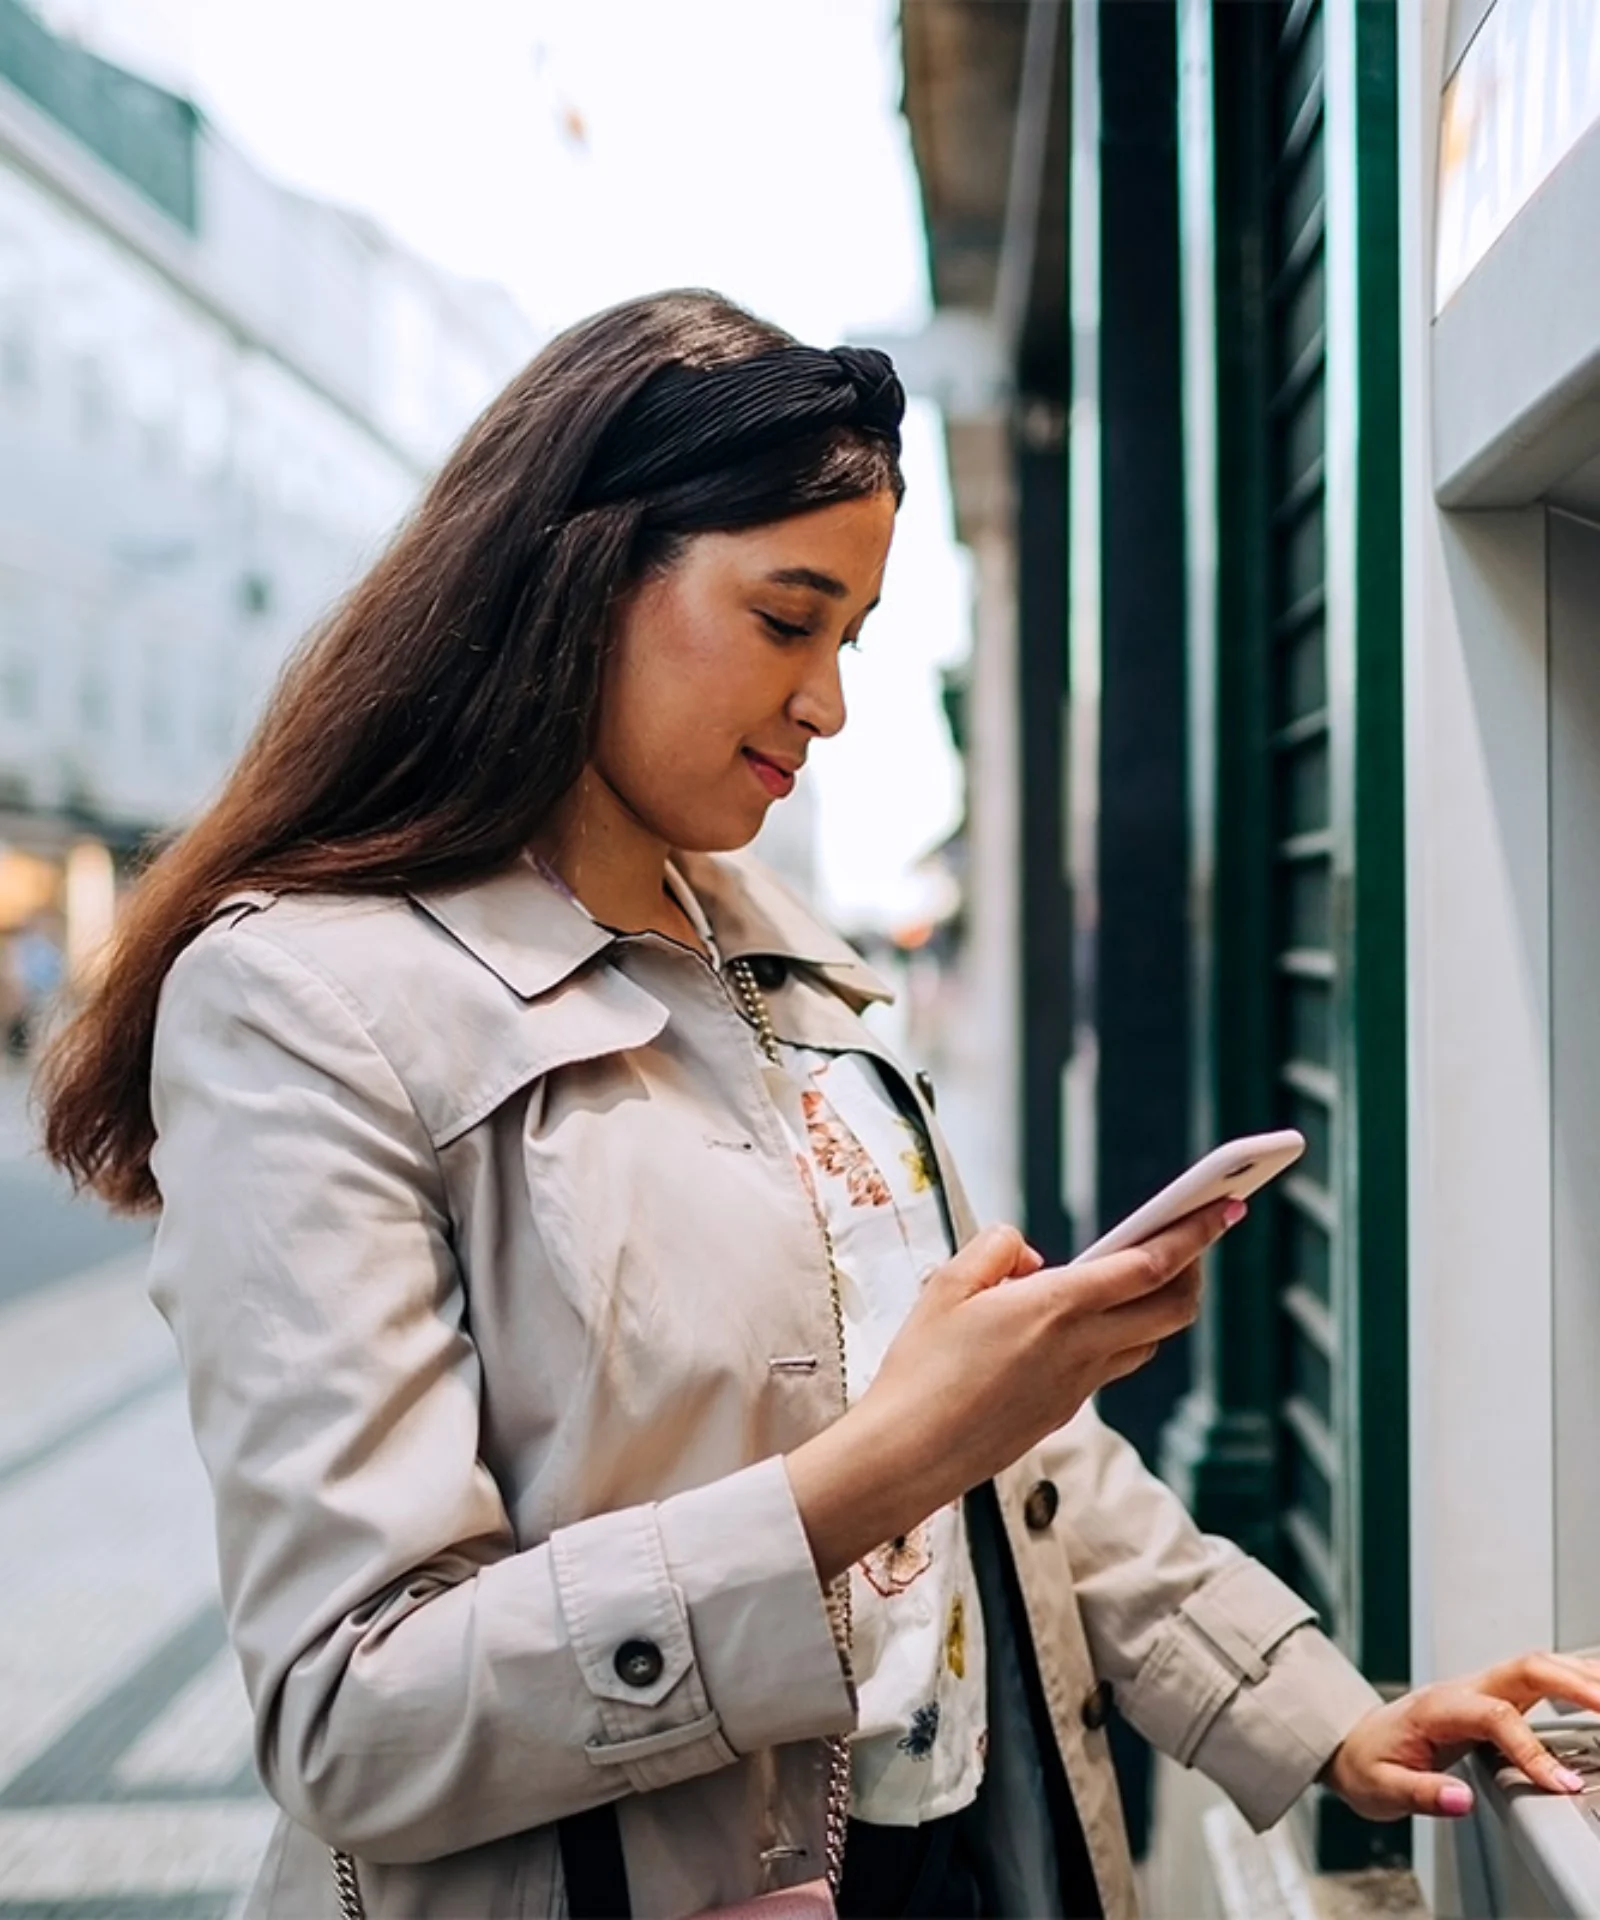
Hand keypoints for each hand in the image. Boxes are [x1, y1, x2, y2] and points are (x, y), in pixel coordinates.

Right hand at [787, 1201, 1242, 1580]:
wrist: (908, 1454)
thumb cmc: (921, 1367)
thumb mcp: (948, 1285)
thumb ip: (996, 1249)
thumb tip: (1031, 1256)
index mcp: (1056, 1307)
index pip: (1151, 1264)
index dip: (1195, 1233)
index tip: (1224, 1207)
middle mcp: (1081, 1349)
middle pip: (1173, 1310)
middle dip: (1192, 1271)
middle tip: (1187, 1242)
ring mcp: (1077, 1387)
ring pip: (1146, 1341)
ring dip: (1155, 1308)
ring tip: (1135, 1278)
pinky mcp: (1063, 1412)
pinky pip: (1108, 1367)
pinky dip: (1112, 1337)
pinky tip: (1077, 1325)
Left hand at [1323, 1652, 1599, 1818]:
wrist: (1351, 1745)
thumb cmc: (1367, 1764)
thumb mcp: (1380, 1787)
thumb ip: (1421, 1793)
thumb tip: (1460, 1801)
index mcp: (1437, 1707)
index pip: (1495, 1716)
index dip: (1531, 1749)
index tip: (1560, 1784)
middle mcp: (1461, 1689)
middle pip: (1526, 1668)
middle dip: (1574, 1684)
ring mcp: (1479, 1688)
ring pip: (1538, 1666)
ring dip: (1580, 1675)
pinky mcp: (1493, 1697)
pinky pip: (1539, 1679)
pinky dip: (1573, 1679)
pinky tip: (1595, 1688)